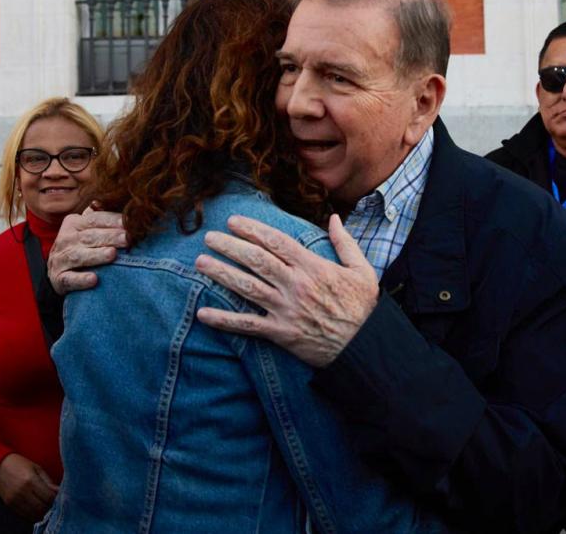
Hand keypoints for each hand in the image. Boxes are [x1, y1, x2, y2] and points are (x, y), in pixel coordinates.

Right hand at [0, 453, 57, 522]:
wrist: (0, 466)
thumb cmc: (22, 465)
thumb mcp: (37, 469)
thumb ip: (48, 482)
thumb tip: (59, 492)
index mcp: (30, 480)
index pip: (48, 497)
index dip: (56, 498)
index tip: (58, 496)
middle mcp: (21, 492)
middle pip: (42, 508)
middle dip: (50, 507)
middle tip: (52, 502)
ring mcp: (14, 500)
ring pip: (33, 514)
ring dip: (42, 512)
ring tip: (45, 505)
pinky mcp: (9, 505)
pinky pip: (24, 516)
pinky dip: (33, 515)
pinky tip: (36, 508)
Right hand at [47, 206, 126, 293]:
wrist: (58, 272)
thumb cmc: (80, 246)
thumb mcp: (86, 229)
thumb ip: (99, 216)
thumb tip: (114, 199)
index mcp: (74, 223)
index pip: (94, 219)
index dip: (112, 220)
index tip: (129, 223)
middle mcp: (65, 239)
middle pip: (89, 237)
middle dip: (109, 237)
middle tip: (128, 238)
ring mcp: (60, 259)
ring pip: (79, 256)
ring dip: (96, 255)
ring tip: (112, 254)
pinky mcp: (59, 279)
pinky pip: (69, 279)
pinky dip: (81, 280)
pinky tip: (94, 280)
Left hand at [195, 214, 378, 366]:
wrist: (364, 347)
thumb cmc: (363, 308)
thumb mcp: (362, 270)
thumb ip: (345, 243)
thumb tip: (334, 218)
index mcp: (313, 267)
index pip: (276, 242)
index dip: (252, 230)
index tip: (233, 221)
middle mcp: (296, 285)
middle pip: (256, 260)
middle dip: (230, 246)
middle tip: (209, 237)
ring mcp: (286, 309)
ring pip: (247, 287)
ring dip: (221, 274)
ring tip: (200, 262)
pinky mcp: (280, 332)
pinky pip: (247, 325)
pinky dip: (224, 320)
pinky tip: (203, 313)